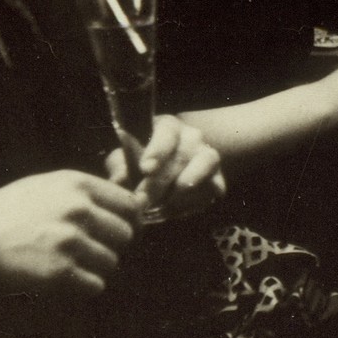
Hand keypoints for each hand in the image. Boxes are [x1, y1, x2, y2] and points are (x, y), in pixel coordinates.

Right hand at [0, 170, 140, 295]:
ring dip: (96, 268)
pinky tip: (65, 279)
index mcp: (78, 185)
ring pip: (112, 262)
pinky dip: (84, 287)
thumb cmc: (12, 211)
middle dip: (113, 246)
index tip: (124, 231)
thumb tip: (137, 206)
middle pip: (125, 235)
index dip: (132, 221)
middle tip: (93, 251)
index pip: (130, 204)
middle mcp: (78, 210)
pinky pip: (95, 285)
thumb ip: (90, 192)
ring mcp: (69, 241)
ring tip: (72, 264)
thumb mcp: (51, 185)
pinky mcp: (58, 271)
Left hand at [105, 114, 225, 219]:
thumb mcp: (124, 160)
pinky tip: (175, 211)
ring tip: (164, 206)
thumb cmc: (140, 165)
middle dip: (161, 182)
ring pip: (206, 165)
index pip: (167, 133)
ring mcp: (208, 156)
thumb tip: (119, 179)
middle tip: (143, 200)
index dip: (157, 151)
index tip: (146, 169)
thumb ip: (119, 167)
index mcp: (167, 127)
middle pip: (182, 155)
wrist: (165, 176)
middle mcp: (192, 137)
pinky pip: (213, 187)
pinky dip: (195, 201)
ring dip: (184, 188)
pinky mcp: (217, 178)